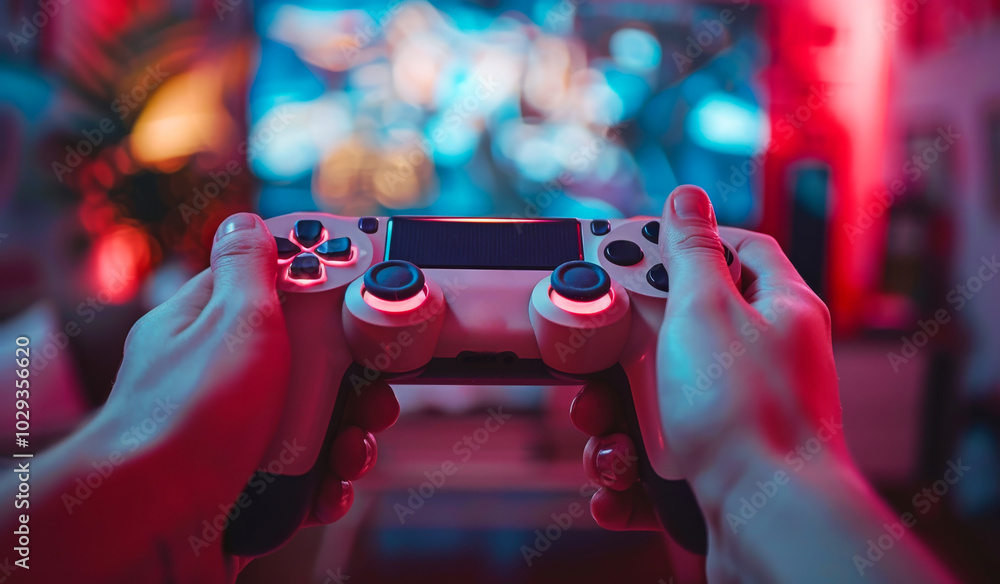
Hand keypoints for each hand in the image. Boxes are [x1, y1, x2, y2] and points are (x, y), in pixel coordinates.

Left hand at [58, 214, 396, 581]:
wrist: (151, 527)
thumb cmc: (182, 419)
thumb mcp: (231, 321)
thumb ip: (249, 268)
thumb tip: (247, 221)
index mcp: (211, 328)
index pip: (276, 282)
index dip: (327, 276)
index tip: (370, 280)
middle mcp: (226, 379)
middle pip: (313, 360)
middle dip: (357, 377)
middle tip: (375, 389)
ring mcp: (239, 434)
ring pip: (320, 422)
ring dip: (352, 435)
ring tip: (354, 449)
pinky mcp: (253, 484)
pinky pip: (309, 473)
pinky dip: (328, 480)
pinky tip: (328, 486)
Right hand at [571, 184, 845, 529]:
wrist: (770, 529)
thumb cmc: (748, 416)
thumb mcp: (705, 312)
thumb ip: (690, 252)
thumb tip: (687, 196)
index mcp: (776, 312)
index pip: (738, 249)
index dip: (684, 240)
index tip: (631, 245)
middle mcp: (762, 365)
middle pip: (676, 333)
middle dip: (621, 353)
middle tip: (590, 362)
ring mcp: (738, 422)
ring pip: (655, 404)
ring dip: (613, 424)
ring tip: (607, 441)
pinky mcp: (715, 473)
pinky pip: (656, 461)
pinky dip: (628, 473)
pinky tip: (618, 485)